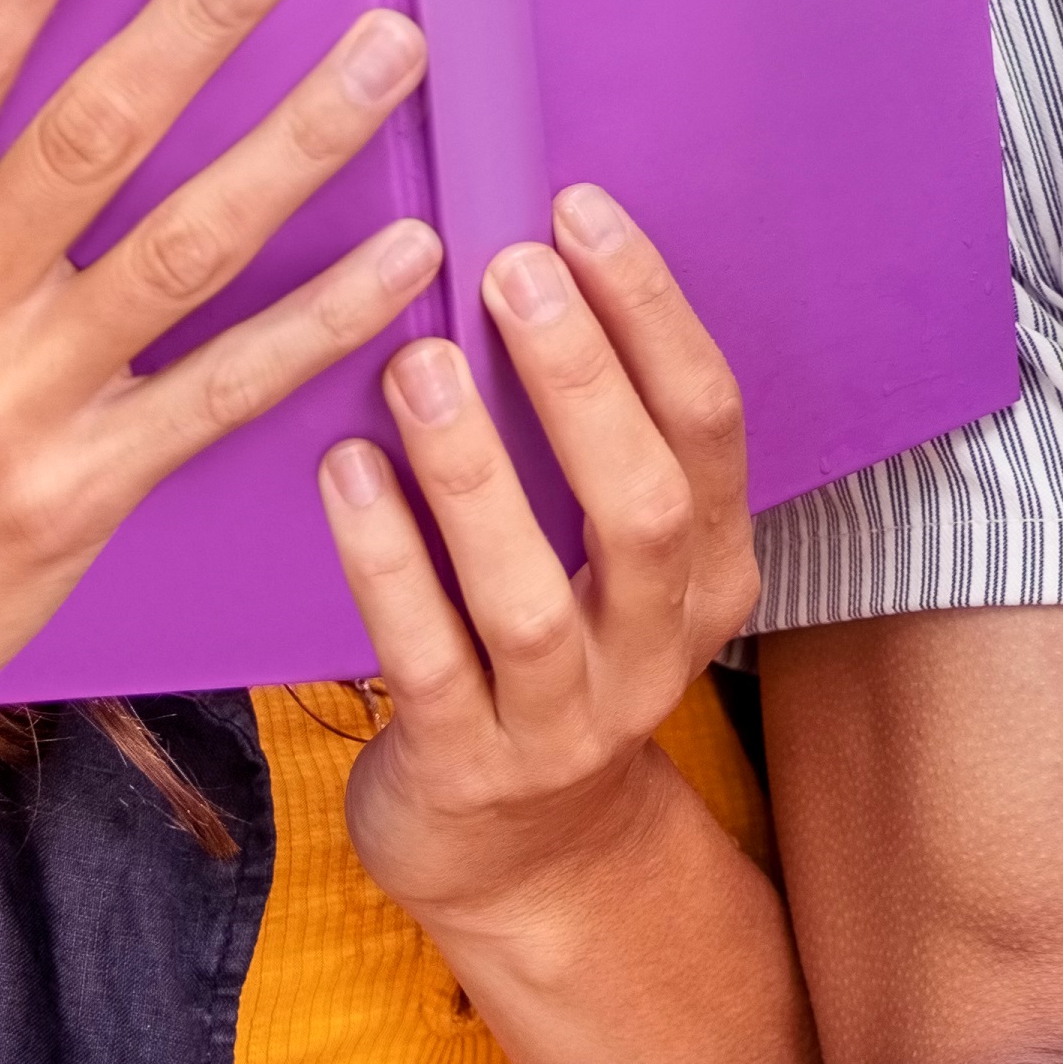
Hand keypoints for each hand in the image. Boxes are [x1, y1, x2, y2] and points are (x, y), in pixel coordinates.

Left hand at [325, 183, 762, 930]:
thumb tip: (527, 254)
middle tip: (509, 268)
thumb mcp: (610, 555)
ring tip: (417, 361)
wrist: (520, 852)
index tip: (581, 211)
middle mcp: (661, 645)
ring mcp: (568, 721)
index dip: (653, 312)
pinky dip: (386, 562)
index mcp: (715, 568)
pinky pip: (425, 660)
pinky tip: (347, 472)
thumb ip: (591, 438)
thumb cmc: (552, 645)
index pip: (712, 422)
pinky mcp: (469, 770)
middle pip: (647, 504)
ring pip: (532, 594)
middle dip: (582, 378)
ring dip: (475, 470)